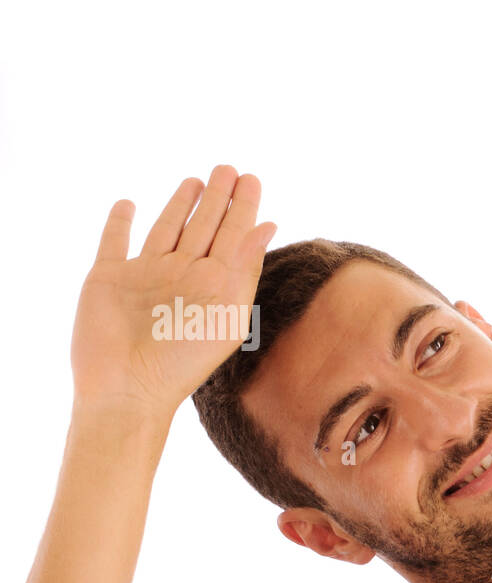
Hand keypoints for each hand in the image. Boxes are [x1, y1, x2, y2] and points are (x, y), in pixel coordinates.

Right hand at [70, 165, 275, 418]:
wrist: (129, 389)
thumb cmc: (184, 362)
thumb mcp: (225, 312)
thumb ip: (244, 267)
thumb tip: (267, 224)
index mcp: (214, 284)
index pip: (233, 237)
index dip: (243, 208)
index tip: (252, 179)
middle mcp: (182, 276)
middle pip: (203, 228)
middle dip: (217, 199)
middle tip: (229, 168)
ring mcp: (145, 276)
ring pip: (166, 230)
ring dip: (179, 205)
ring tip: (196, 181)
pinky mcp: (108, 278)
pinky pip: (115, 242)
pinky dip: (119, 223)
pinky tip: (128, 204)